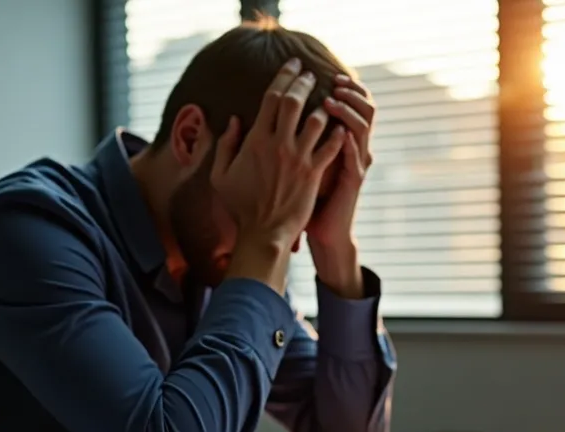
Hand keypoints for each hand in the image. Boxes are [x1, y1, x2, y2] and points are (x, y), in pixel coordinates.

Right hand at [213, 59, 346, 293]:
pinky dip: (338, 133)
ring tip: (328, 99)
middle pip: (294, 101)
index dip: (283, 77)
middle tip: (310, 73)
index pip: (271, 98)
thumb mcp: (221, 175)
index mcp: (255, 140)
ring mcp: (298, 158)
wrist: (264, 233)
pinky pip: (331, 146)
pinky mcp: (314, 174)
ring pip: (316, 120)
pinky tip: (343, 126)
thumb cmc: (241, 206)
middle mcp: (278, 144)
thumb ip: (226, 145)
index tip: (292, 66)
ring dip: (323, 106)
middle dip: (304, 82)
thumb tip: (233, 120)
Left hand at [307, 74, 374, 298]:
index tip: (315, 72)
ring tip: (333, 100)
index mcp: (335, 140)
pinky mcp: (353, 180)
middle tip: (333, 79)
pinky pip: (356, 157)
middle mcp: (349, 147)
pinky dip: (351, 143)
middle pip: (359, 107)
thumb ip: (289, 140)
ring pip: (361, 127)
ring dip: (349, 111)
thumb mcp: (297, 166)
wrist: (324, 232)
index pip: (345, 102)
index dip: (336, 85)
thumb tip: (255, 117)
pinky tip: (342, 132)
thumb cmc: (304, 201)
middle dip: (348, 90)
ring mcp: (354, 162)